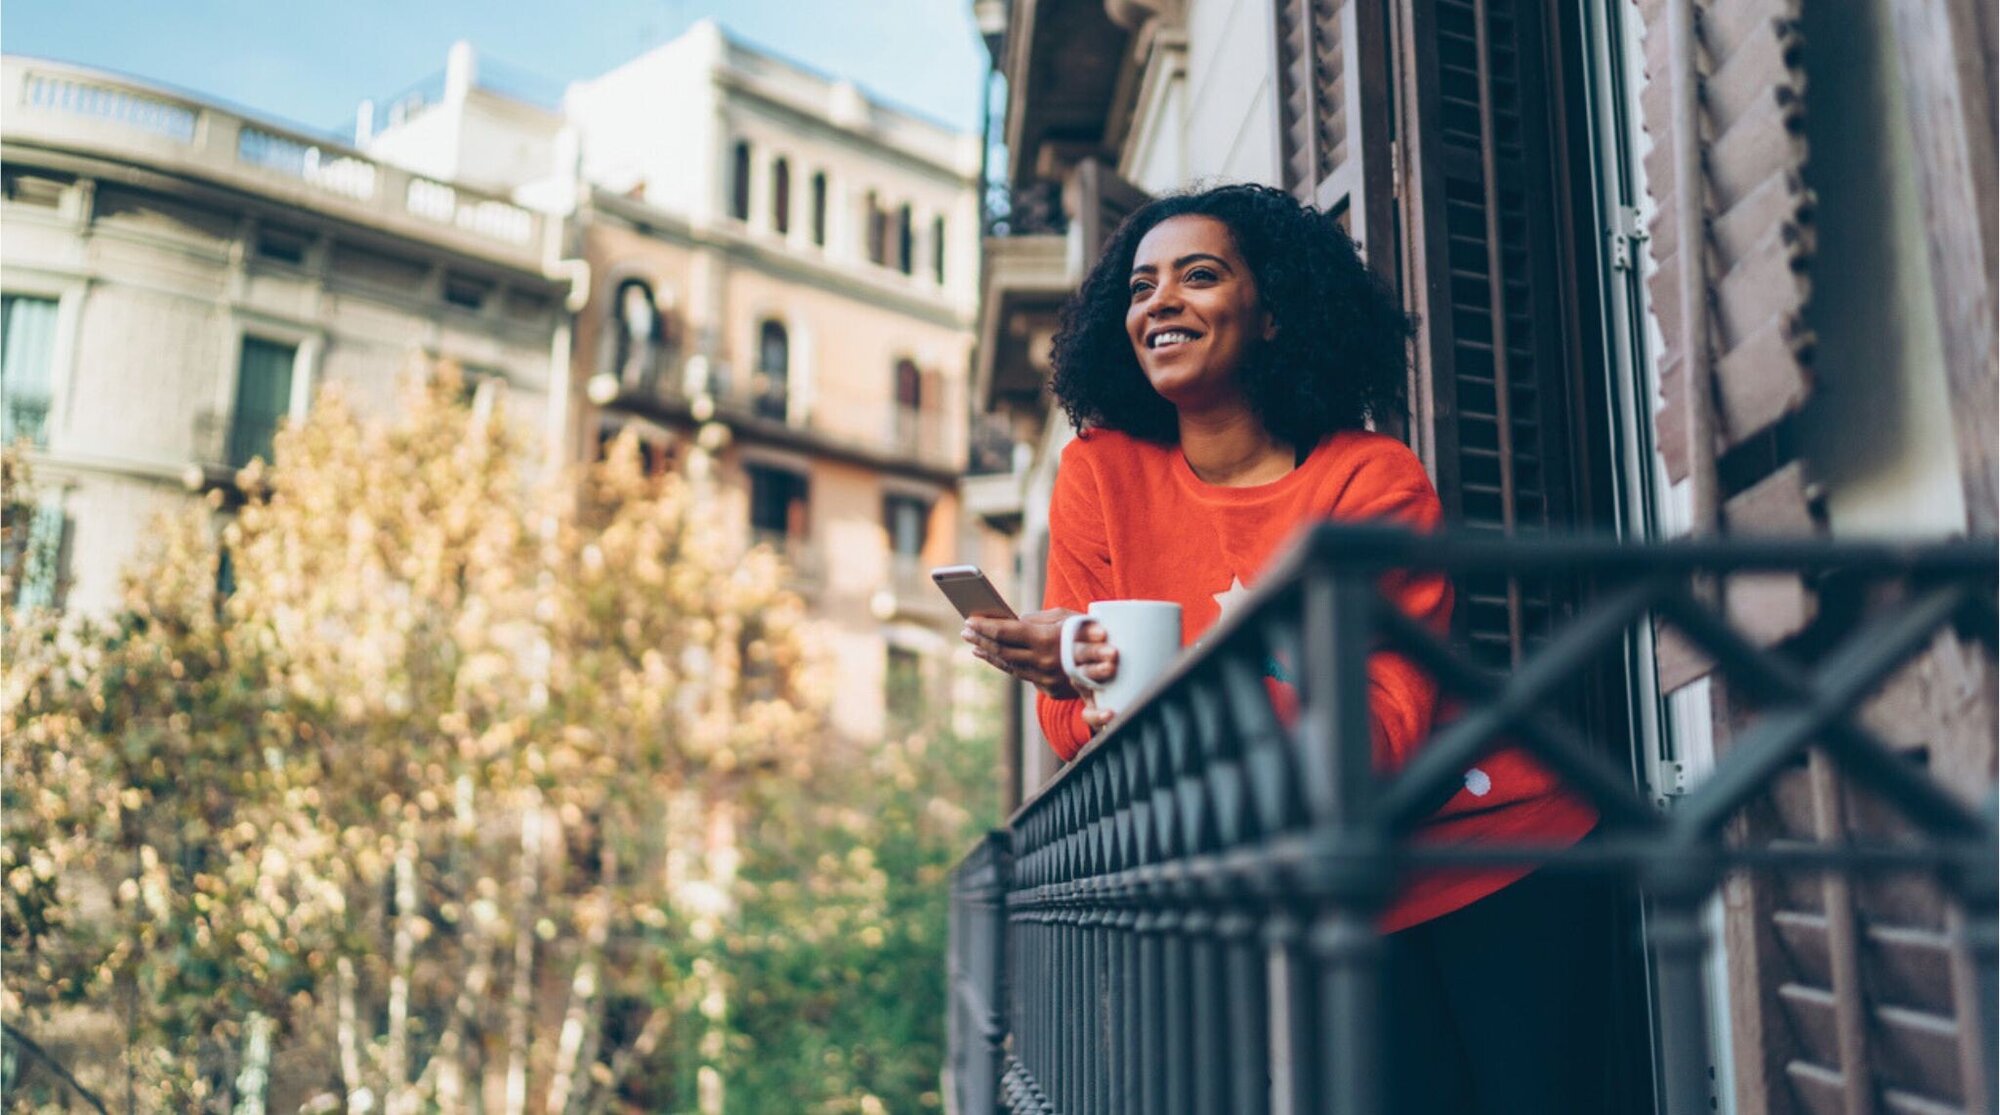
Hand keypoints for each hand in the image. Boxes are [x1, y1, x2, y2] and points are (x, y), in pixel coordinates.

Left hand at [961, 609, 1120, 702]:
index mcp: (1045, 639)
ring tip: (973, 643)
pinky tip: (991, 655)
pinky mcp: (1048, 688)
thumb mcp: (1065, 616)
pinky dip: (1003, 663)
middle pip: (1002, 650)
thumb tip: (1013, 621)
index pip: (1006, 632)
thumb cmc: (1089, 631)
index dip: (985, 626)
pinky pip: (1019, 673)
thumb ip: (1037, 619)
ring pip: (1008, 664)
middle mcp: (1042, 661)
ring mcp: (1044, 678)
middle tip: (965, 630)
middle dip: (981, 640)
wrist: (1118, 664)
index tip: (969, 620)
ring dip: (988, 653)